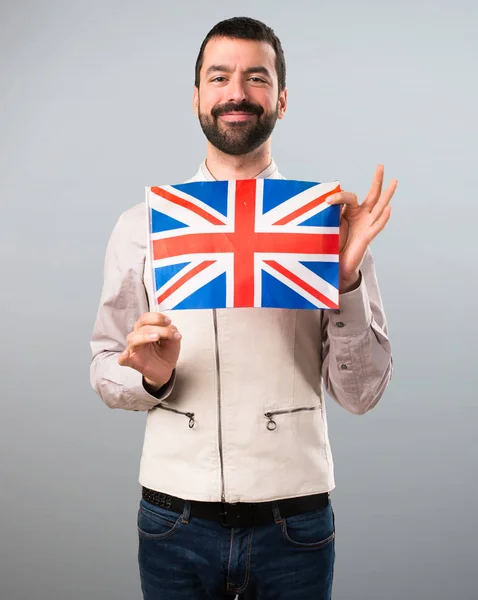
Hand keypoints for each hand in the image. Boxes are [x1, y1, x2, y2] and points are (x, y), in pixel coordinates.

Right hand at [118, 312, 181, 389]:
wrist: (165, 369)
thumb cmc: (166, 353)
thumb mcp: (173, 340)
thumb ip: (171, 332)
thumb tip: (169, 327)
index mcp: (146, 329)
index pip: (145, 318)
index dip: (156, 317)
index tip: (168, 321)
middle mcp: (138, 337)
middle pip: (141, 327)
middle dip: (157, 327)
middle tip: (170, 333)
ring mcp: (135, 350)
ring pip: (133, 339)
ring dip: (145, 336)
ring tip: (156, 337)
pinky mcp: (133, 362)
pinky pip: (123, 360)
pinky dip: (123, 357)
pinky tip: (126, 355)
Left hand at [326, 165, 397, 292]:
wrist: (336, 263)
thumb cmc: (333, 243)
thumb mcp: (329, 224)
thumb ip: (330, 212)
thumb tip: (323, 199)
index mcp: (351, 211)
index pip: (349, 197)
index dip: (338, 196)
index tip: (326, 201)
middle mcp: (362, 216)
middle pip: (372, 195)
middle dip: (376, 181)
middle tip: (381, 166)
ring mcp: (367, 225)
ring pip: (379, 207)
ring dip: (387, 194)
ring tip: (394, 181)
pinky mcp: (368, 236)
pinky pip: (377, 226)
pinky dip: (383, 217)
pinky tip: (388, 208)